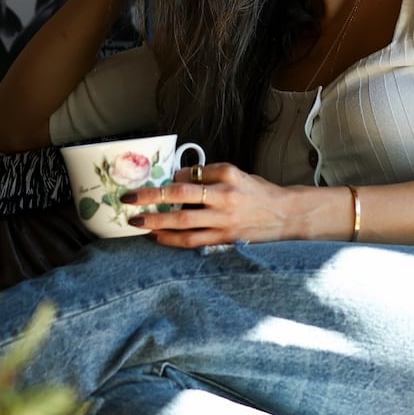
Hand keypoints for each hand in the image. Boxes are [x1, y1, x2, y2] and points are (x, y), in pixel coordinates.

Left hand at [122, 162, 303, 247]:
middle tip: (128, 199)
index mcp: (227, 177)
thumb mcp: (237, 174)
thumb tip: (178, 178)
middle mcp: (224, 197)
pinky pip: (192, 241)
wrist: (285, 215)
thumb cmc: (259, 193)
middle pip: (180, 196)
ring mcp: (224, 220)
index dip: (170, 178)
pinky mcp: (224, 238)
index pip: (191, 174)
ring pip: (183, 222)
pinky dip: (172, 239)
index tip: (157, 181)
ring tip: (137, 222)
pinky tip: (158, 237)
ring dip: (157, 222)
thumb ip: (210, 175)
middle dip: (151, 198)